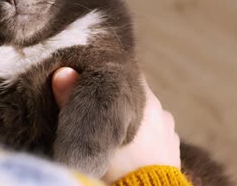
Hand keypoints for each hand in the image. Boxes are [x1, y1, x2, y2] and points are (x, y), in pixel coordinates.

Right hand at [51, 68, 180, 182]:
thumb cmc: (116, 165)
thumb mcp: (89, 132)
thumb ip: (72, 100)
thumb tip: (62, 71)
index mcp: (144, 98)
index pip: (128, 75)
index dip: (112, 78)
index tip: (98, 83)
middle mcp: (160, 110)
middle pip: (136, 98)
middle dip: (121, 105)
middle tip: (101, 116)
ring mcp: (170, 132)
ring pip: (147, 120)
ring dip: (135, 127)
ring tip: (116, 141)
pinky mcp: (174, 153)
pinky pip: (158, 141)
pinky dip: (147, 144)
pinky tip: (133, 156)